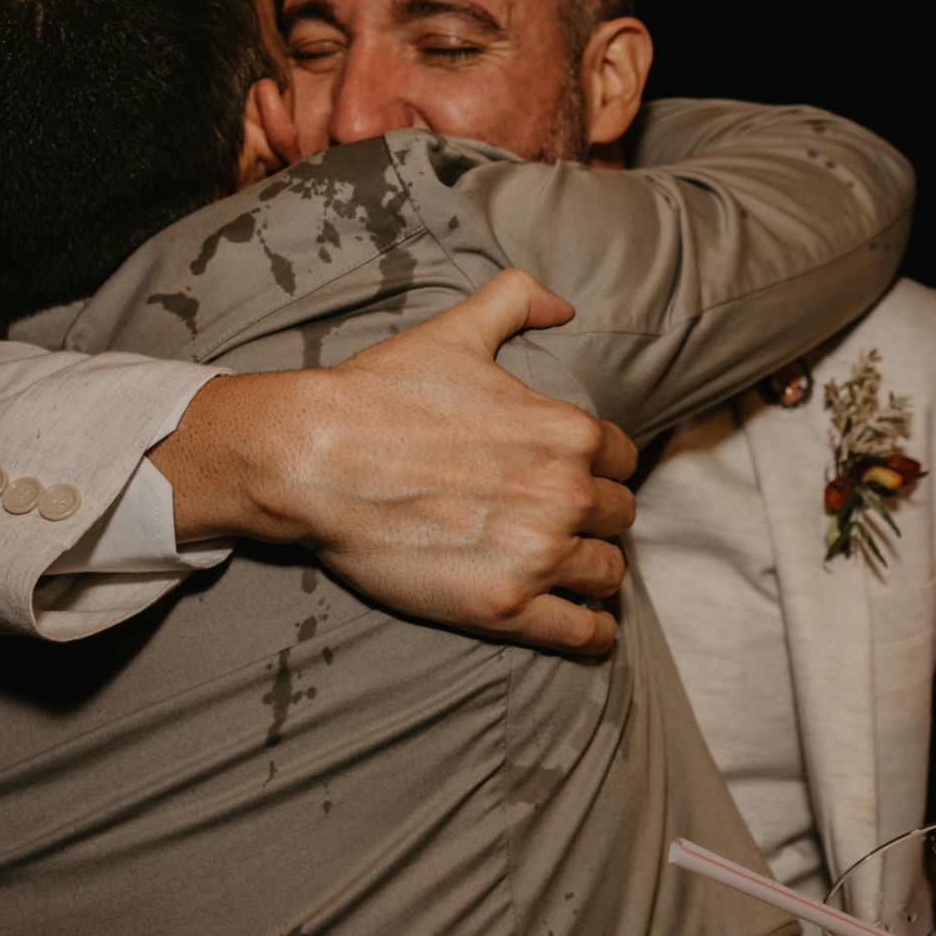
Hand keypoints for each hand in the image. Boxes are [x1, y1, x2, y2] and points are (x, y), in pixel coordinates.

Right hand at [153, 269, 637, 654]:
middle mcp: (567, 493)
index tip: (576, 479)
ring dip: (594, 573)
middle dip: (595, 519)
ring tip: (573, 575)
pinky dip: (590, 634)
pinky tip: (585, 628)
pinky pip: (582, 633)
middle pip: (618, 517)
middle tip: (561, 524)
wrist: (314, 458)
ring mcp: (538, 555)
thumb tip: (561, 302)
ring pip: (608, 574)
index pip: (621, 460)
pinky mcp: (505, 607)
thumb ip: (515, 302)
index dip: (599, 469)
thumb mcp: (455, 333)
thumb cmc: (380, 394)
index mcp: (567, 432)